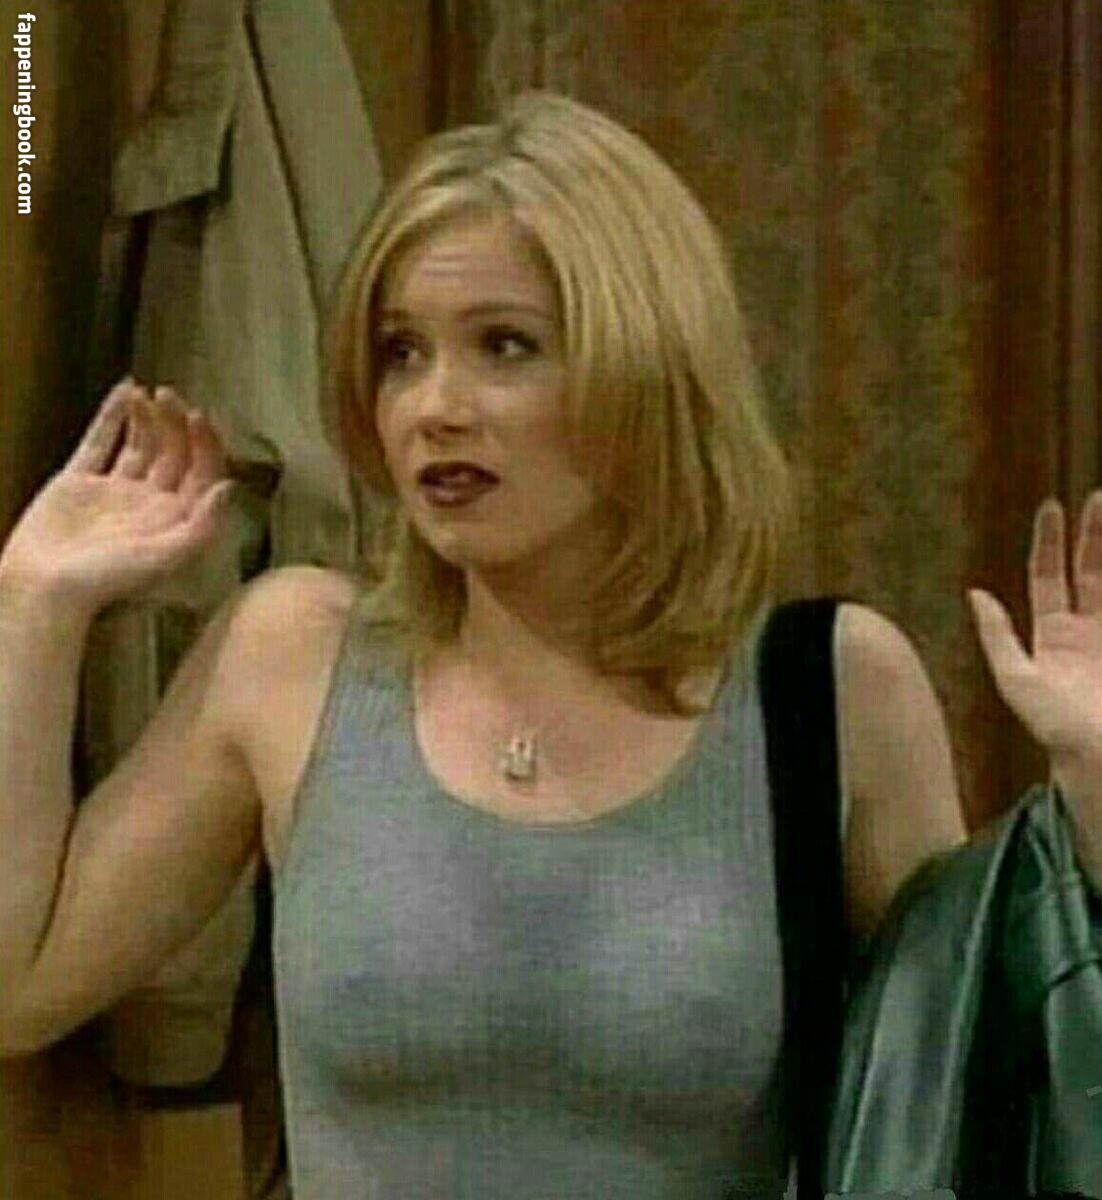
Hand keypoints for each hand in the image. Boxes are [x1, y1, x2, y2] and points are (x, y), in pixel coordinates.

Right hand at [0, 378, 233, 615]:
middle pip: (173, 454)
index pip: (200, 472)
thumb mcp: (166, 555)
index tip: (198, 415)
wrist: (45, 588)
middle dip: (176, 423)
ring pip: (140, 444)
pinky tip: (125, 390)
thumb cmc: (108, 581)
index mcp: (173, 518)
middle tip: (171, 395)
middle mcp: (149, 503)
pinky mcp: (78, 484)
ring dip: (148, 417)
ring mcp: (114, 492)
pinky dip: (112, 416)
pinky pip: (99, 442)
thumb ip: (202, 524)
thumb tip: (229, 487)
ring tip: (148, 392)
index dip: (204, 442)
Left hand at [969, 492, 1101, 771]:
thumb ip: (997, 637)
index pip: (1048, 578)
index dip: (1049, 543)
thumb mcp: (1016, 680)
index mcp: (1054, 637)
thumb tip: (975, 593)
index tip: (1053, 506)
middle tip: (1097, 498)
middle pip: (1090, 573)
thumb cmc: (1054, 729)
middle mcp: (1088, 634)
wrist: (1101, 760)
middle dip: (1093, 536)